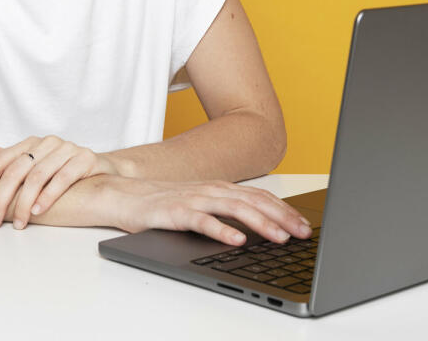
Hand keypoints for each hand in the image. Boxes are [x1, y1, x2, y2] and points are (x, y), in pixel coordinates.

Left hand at [0, 135, 120, 229]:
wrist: (102, 170)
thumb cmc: (63, 170)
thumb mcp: (33, 163)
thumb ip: (7, 157)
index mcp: (30, 143)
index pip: (0, 160)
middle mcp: (47, 143)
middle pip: (16, 170)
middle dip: (1, 198)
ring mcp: (67, 148)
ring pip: (38, 175)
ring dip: (24, 203)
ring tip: (18, 223)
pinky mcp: (85, 158)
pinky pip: (63, 177)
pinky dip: (48, 196)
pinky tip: (39, 211)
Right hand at [99, 176, 313, 245]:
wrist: (123, 195)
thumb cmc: (162, 202)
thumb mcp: (200, 203)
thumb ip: (226, 210)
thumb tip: (259, 226)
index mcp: (219, 188)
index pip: (259, 197)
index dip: (284, 210)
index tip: (304, 226)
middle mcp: (210, 190)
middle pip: (253, 201)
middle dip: (282, 217)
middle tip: (302, 233)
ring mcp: (193, 199)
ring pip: (234, 209)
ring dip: (260, 223)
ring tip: (279, 237)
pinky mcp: (175, 212)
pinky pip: (202, 221)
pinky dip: (222, 230)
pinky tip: (237, 240)